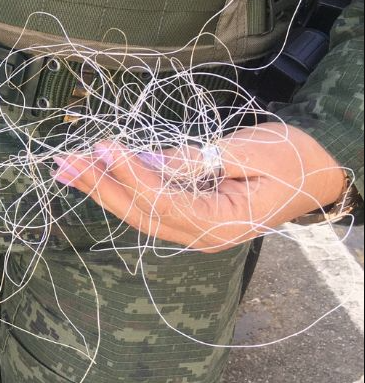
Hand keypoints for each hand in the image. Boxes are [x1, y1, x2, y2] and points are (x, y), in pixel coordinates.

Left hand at [52, 123, 345, 251]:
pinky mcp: (186, 216)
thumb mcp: (252, 153)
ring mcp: (192, 230)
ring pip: (136, 211)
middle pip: (140, 212)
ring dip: (99, 188)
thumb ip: (199, 160)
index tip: (104, 146)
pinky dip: (117, 187)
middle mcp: (202, 236)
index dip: (131, 174)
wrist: (317, 174)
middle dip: (99, 186)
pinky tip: (91, 174)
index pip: (165, 201)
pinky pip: (145, 205)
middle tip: (65, 162)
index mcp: (225, 224)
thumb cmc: (292, 159)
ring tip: (64, 168)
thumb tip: (149, 160)